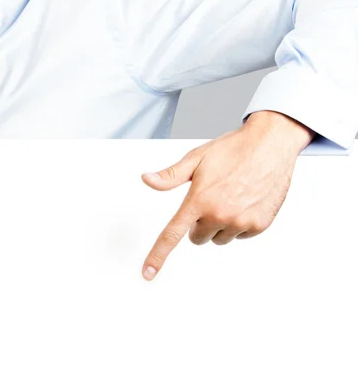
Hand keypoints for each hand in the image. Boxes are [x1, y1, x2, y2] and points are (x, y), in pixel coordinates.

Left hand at [140, 111, 314, 280]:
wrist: (269, 144)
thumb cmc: (232, 149)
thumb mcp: (196, 158)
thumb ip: (170, 176)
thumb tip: (147, 180)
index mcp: (199, 199)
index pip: (172, 234)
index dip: (158, 256)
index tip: (148, 272)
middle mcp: (219, 214)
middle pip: (198, 237)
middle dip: (199, 222)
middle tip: (210, 198)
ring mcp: (241, 221)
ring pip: (219, 237)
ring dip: (220, 223)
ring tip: (230, 195)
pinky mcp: (259, 225)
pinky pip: (241, 235)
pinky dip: (240, 223)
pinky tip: (245, 200)